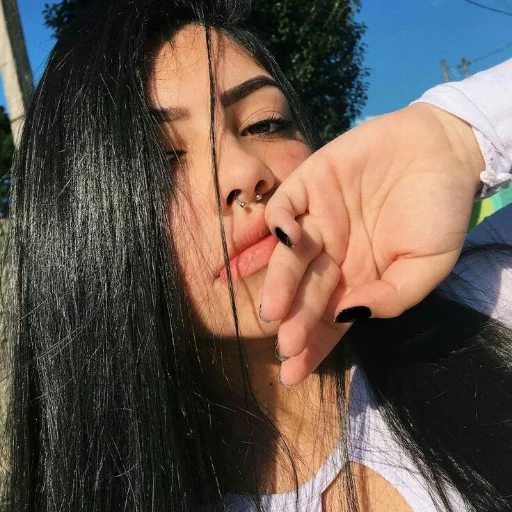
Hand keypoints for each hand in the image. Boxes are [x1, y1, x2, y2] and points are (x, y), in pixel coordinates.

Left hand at [260, 103, 484, 385]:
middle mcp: (331, 254)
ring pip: (290, 255)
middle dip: (296, 319)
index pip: (327, 319)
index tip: (293, 374)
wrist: (443, 149)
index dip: (312, 346)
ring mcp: (317, 219)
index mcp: (356, 278)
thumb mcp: (427, 266)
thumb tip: (351, 317)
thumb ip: (391, 297)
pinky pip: (285, 205)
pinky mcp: (309, 182)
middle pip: (305, 292)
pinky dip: (280, 223)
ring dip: (281, 281)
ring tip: (275, 308)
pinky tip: (284, 239)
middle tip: (287, 343)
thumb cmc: (438, 212)